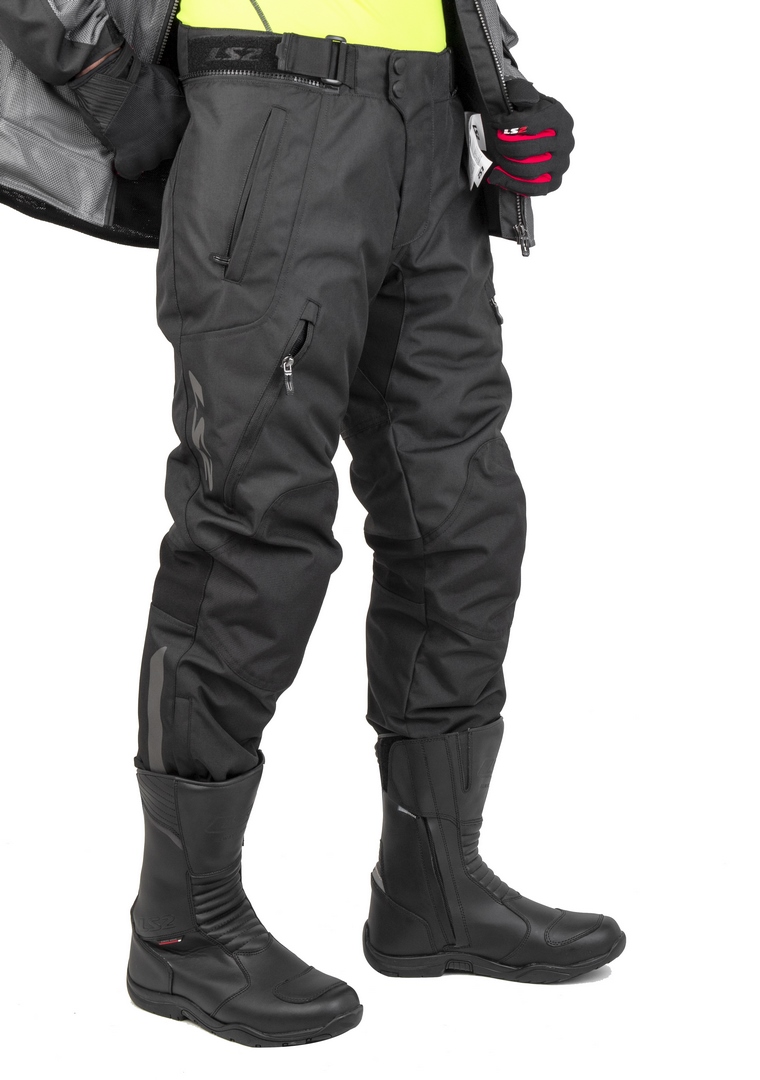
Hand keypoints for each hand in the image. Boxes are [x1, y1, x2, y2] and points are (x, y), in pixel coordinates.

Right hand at [69, 44, 189, 178]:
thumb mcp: (166, 78)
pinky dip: (126, 165)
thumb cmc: (136, 75)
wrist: (109, 80)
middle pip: (167, 150)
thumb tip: (177, 99)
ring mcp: (152, 153)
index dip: (170, 130)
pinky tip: (122, 156)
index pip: (183, 134)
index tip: (161, 127)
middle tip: (142, 129)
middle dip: (156, 142)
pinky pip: (131, 171)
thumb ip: (176, 94)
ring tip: (129, 136)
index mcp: (182, 120)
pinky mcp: (131, 160)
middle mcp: (171, 140)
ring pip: (150, 161)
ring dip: (141, 152)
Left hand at [484, 80, 573, 195]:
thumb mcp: (526, 97)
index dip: (507, 124)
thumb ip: (522, 93)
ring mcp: (562, 164)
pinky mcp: (556, 181)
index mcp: (560, 118)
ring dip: (507, 166)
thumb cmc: (531, 114)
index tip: (494, 123)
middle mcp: (566, 142)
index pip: (530, 124)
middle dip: (505, 146)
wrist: (541, 133)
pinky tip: (500, 178)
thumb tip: (524, 101)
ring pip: (530, 171)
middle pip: (528, 150)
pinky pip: (535, 189)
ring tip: (496, 159)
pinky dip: (514, 185)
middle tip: (495, 142)